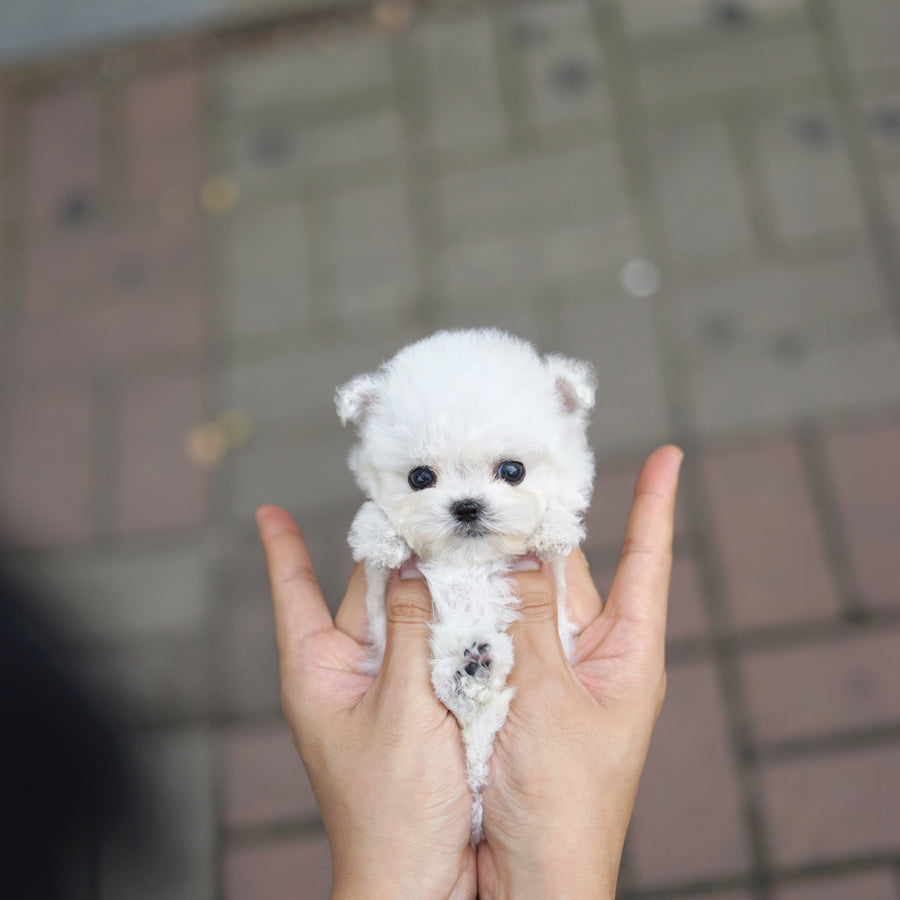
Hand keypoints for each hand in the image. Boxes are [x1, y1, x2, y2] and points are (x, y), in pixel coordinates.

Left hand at [256, 507, 476, 899]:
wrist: (421, 883)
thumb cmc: (391, 812)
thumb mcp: (401, 709)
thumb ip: (411, 632)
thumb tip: (414, 565)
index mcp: (318, 672)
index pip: (293, 594)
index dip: (282, 549)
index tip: (269, 512)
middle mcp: (350, 674)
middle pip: (366, 594)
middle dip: (392, 552)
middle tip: (421, 503)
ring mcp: (388, 690)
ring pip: (408, 617)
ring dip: (431, 584)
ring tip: (459, 536)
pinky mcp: (424, 706)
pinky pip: (436, 649)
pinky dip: (454, 621)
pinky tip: (481, 592)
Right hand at [476, 445, 682, 899]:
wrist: (525, 881)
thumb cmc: (564, 807)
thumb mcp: (553, 703)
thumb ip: (533, 621)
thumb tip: (525, 551)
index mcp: (625, 655)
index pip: (647, 563)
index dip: (654, 506)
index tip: (667, 455)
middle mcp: (587, 656)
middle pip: (567, 570)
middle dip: (541, 524)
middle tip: (509, 472)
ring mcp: (544, 673)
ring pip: (520, 596)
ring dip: (495, 562)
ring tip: (466, 511)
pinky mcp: (504, 690)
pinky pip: (489, 631)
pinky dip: (469, 602)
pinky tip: (441, 572)